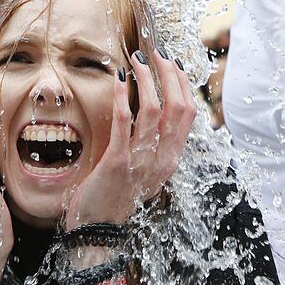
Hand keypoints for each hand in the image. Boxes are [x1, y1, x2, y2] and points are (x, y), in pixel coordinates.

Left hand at [64, 50, 195, 230]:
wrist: (96, 232)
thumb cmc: (113, 200)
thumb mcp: (142, 174)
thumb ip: (150, 149)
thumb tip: (150, 118)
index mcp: (170, 161)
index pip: (188, 115)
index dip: (182, 84)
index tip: (171, 62)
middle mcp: (162, 160)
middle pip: (178, 107)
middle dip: (168, 74)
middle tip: (156, 52)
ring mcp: (142, 161)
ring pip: (154, 109)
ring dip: (146, 78)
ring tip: (136, 58)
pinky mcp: (118, 162)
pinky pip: (125, 121)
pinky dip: (123, 95)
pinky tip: (118, 77)